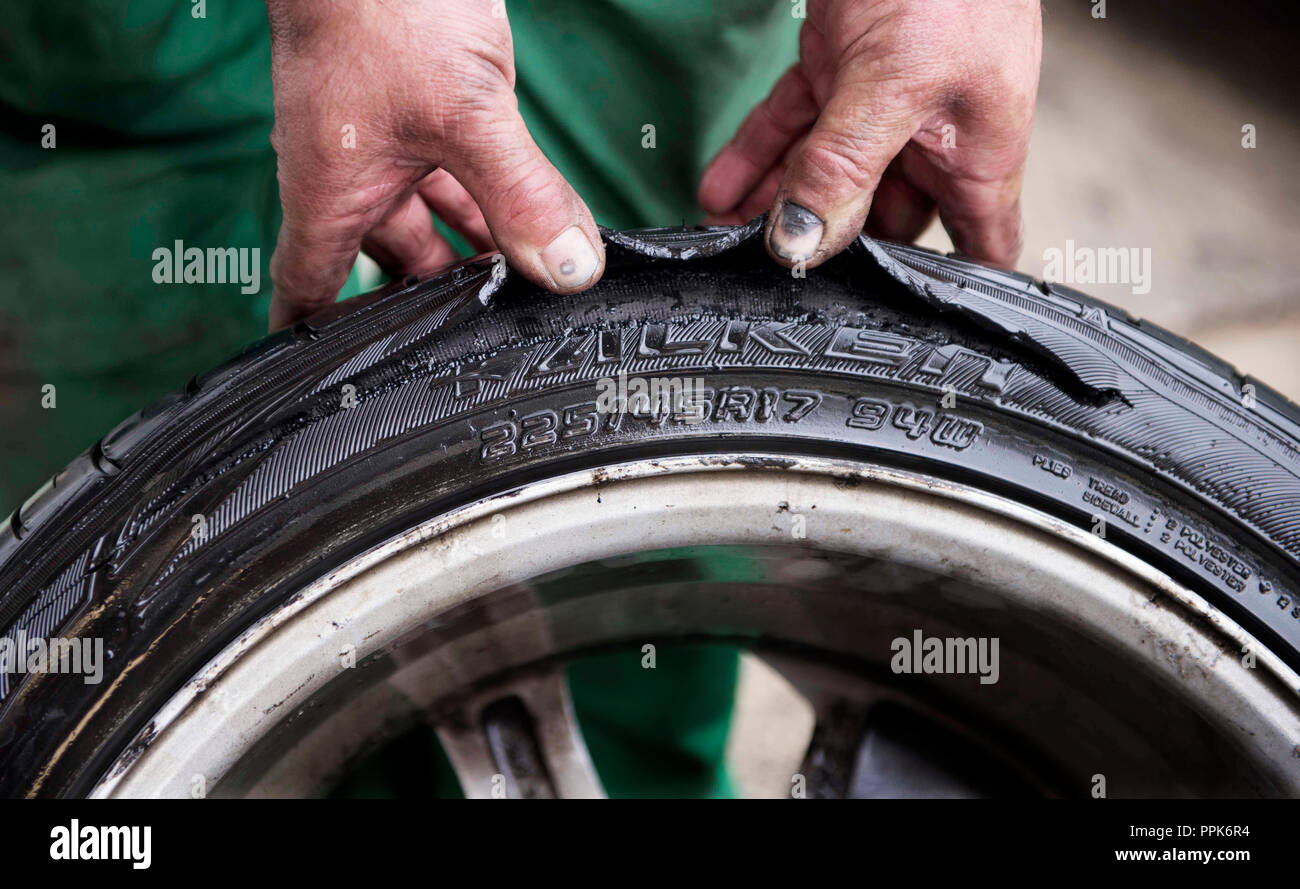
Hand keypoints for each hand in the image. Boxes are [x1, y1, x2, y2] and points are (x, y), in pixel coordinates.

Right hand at [264, 0, 603, 328]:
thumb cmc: (380, 5)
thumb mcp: (463, 115)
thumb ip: (519, 194)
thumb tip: (568, 269)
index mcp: (331, 191)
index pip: (310, 290)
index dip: (322, 342)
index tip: (343, 384)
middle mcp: (352, 172)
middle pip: (391, 261)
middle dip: (437, 297)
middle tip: (489, 337)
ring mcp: (386, 138)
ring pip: (431, 215)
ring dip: (477, 247)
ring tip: (528, 286)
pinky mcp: (422, 106)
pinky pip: (456, 170)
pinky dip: (491, 197)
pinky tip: (534, 215)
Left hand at [698, 0, 1040, 270]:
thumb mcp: (896, 83)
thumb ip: (845, 168)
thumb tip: (799, 244)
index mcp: (977, 153)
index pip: (976, 249)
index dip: (946, 294)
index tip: (896, 333)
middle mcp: (931, 138)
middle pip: (881, 222)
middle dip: (827, 251)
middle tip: (772, 285)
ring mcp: (882, 105)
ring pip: (824, 178)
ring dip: (775, 209)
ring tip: (726, 245)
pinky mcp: (837, 70)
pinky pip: (793, 127)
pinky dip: (755, 155)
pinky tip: (716, 190)